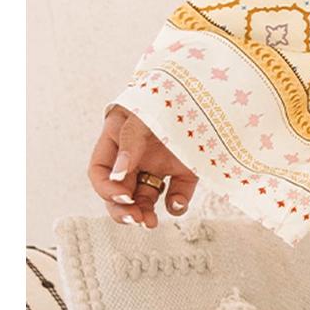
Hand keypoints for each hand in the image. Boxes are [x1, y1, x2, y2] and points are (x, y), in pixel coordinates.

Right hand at [86, 102, 197, 229]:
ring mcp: (161, 164)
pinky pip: (177, 195)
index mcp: (117, 141)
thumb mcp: (142, 113)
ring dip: (144, 212)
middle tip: (135, 220)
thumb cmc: (167, 94)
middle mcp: (136, 157)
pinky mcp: (186, 171)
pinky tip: (177, 204)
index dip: (106, 189)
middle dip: (122, 209)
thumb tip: (118, 177)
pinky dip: (176, 204)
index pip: (100, 172)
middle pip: (120, 191)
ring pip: (145, 198)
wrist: (209, 87)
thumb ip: (129, 141)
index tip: (123, 197)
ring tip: (151, 222)